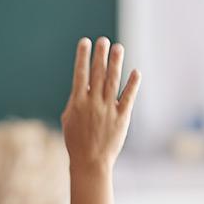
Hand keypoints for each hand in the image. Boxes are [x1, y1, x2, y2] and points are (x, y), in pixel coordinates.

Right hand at [60, 37, 140, 171]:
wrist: (90, 162)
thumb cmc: (76, 142)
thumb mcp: (68, 120)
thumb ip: (75, 102)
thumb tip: (81, 86)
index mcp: (78, 102)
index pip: (80, 74)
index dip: (82, 57)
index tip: (85, 42)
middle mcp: (93, 103)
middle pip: (97, 74)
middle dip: (100, 55)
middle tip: (103, 40)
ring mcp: (108, 109)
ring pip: (113, 81)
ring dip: (116, 63)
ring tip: (118, 48)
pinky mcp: (121, 117)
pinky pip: (128, 97)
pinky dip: (132, 84)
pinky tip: (135, 72)